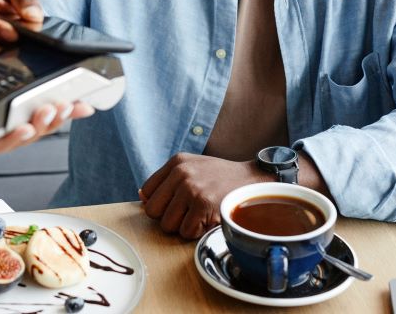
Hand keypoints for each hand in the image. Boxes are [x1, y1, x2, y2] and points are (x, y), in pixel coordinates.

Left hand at [0, 44, 93, 165]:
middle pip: (35, 126)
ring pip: (20, 138)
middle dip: (60, 116)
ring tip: (55, 111)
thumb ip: (4, 54)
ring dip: (42, 126)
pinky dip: (15, 137)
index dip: (62, 106)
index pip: (37, 108)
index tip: (86, 100)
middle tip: (76, 106)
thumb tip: (32, 42)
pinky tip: (29, 125)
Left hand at [139, 153, 269, 239]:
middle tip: (187, 213)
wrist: (253, 180)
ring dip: (182, 226)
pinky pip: (185, 232)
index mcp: (176, 162)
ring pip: (167, 225)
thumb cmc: (221, 177)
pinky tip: (208, 220)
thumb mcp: (193, 167)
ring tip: (198, 215)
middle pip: (153, 211)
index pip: (147, 192)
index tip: (175, 204)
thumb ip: (167, 180)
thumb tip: (142, 197)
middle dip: (168, 217)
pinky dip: (196, 232)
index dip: (160, 203)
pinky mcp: (202, 205)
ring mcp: (191, 189)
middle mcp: (181, 173)